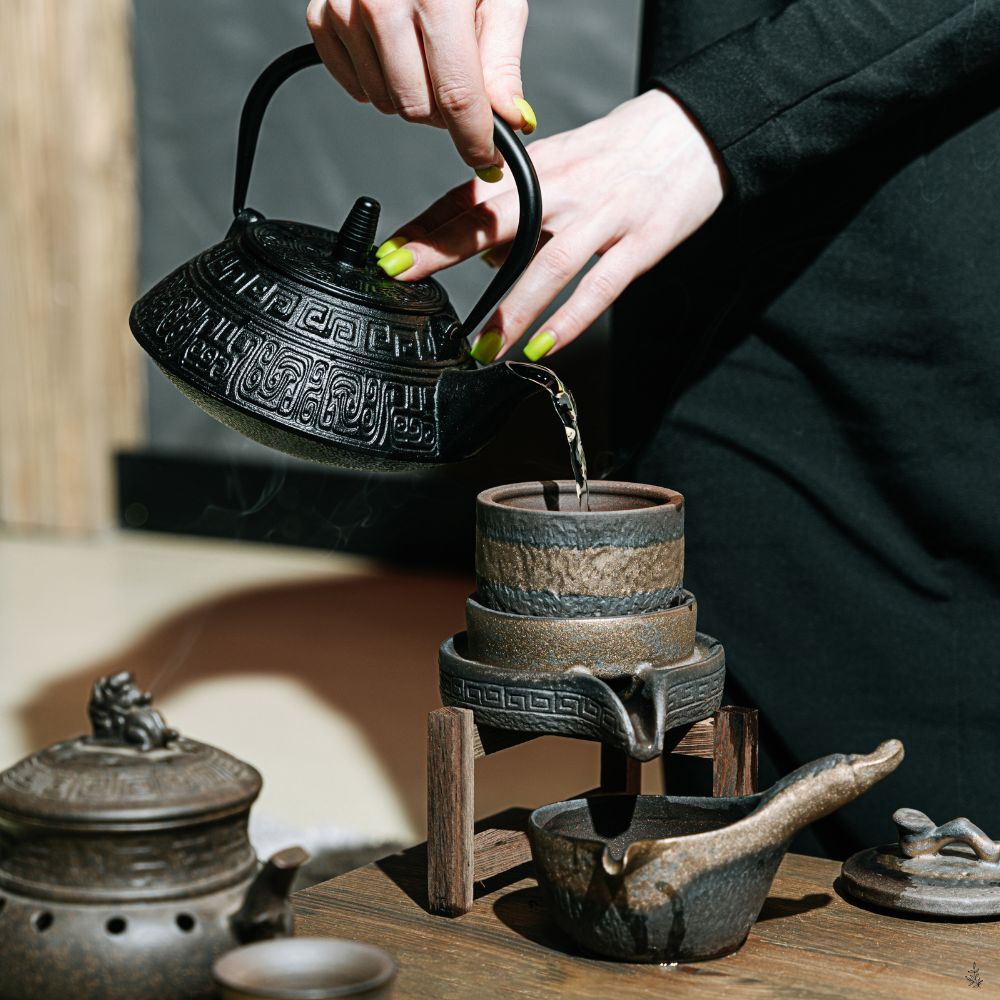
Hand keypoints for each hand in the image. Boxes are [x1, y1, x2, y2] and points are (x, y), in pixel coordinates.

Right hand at [306, 0, 533, 172]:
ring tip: (424, 54)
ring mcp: (346, 8)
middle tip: (455, 81)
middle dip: (442, 112)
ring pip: (384, 103)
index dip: (475, 140)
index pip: (457, 97)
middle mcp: (382, 2)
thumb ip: (502, 62)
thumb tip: (510, 120)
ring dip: (409, 95)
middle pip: (416, 109)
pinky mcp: (321, 15)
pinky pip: (353, 86)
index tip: (487, 161)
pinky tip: (392, 51)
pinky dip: (376, 81)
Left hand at [374, 89, 727, 360]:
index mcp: (540, 168)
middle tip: (404, 276)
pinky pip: (601, 288)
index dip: (427, 226)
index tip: (389, 254)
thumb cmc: (620, 156)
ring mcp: (605, 216)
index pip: (471, 195)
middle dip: (443, 248)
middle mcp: (566, 188)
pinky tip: (543, 348)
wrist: (695, 133)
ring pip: (548, 265)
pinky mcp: (642, 243)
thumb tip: (483, 259)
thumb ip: (519, 210)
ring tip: (482, 346)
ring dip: (510, 309)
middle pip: (495, 219)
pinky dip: (569, 321)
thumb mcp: (562, 168)